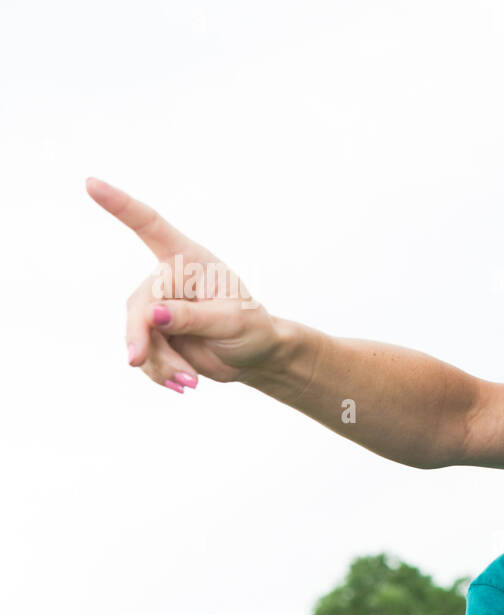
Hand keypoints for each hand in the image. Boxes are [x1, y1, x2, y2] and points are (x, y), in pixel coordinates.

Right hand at [87, 177, 281, 392]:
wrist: (255, 357)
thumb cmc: (251, 329)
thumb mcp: (231, 323)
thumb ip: (193, 317)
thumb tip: (154, 313)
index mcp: (190, 261)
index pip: (152, 227)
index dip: (121, 205)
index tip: (92, 184)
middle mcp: (169, 279)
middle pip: (138, 303)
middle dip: (140, 336)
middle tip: (140, 361)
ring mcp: (158, 307)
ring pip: (138, 334)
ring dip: (159, 362)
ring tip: (191, 382)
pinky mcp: (154, 334)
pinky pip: (144, 355)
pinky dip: (160, 372)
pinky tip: (184, 384)